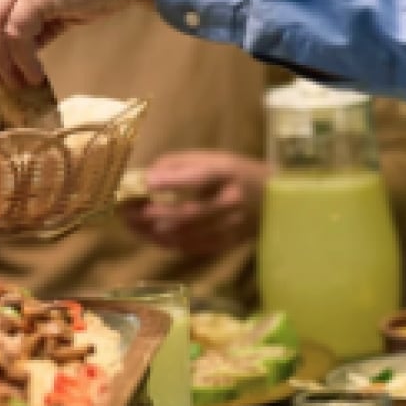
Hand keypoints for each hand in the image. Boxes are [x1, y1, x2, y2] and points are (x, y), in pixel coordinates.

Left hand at [118, 150, 268, 254]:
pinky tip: (152, 236)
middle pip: (189, 213)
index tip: (146, 183)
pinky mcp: (229, 243)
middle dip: (155, 214)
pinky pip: (194, 247)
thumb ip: (178, 164)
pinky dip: (169, 243)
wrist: (275, 199)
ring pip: (188, 235)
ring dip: (156, 232)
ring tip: (134, 226)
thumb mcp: (212, 158)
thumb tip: (147, 177)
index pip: (199, 178)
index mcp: (227, 174)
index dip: (171, 182)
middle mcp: (231, 202)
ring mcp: (231, 226)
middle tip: (129, 213)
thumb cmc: (235, 172)